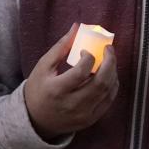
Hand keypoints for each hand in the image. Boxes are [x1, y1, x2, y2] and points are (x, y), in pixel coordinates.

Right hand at [25, 25, 119, 140]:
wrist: (36, 119)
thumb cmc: (38, 89)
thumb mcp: (43, 67)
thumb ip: (60, 47)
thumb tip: (76, 27)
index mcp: (56, 90)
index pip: (81, 71)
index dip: (88, 57)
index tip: (85, 51)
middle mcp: (71, 104)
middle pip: (100, 82)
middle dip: (110, 62)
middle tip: (108, 49)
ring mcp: (83, 115)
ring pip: (107, 91)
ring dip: (112, 73)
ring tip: (109, 61)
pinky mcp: (90, 120)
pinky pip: (108, 101)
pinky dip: (112, 86)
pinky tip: (109, 76)